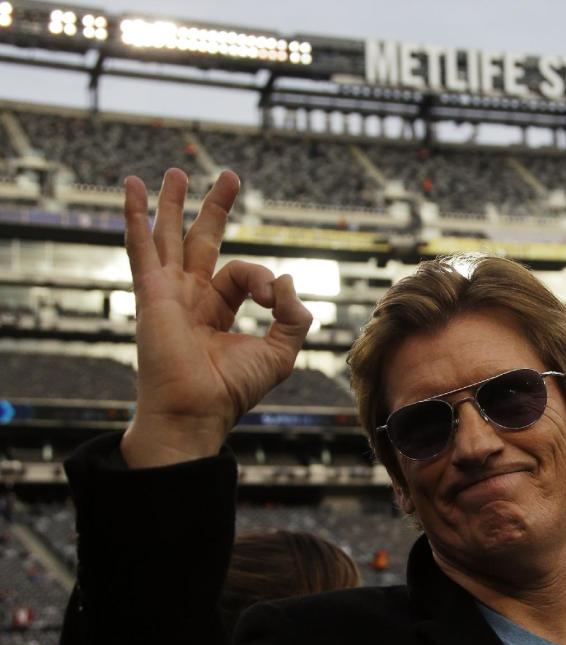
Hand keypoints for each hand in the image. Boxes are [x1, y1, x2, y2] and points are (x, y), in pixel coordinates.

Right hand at [121, 167, 313, 467]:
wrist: (196, 410)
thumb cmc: (232, 391)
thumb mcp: (280, 353)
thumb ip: (294, 318)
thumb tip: (289, 279)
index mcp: (216, 311)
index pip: (244, 275)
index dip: (265, 279)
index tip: (275, 298)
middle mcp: (190, 299)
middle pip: (203, 242)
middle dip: (215, 209)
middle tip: (229, 178)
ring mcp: (168, 293)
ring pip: (170, 237)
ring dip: (173, 204)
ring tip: (176, 172)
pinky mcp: (151, 293)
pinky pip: (141, 247)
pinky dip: (135, 216)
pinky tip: (131, 187)